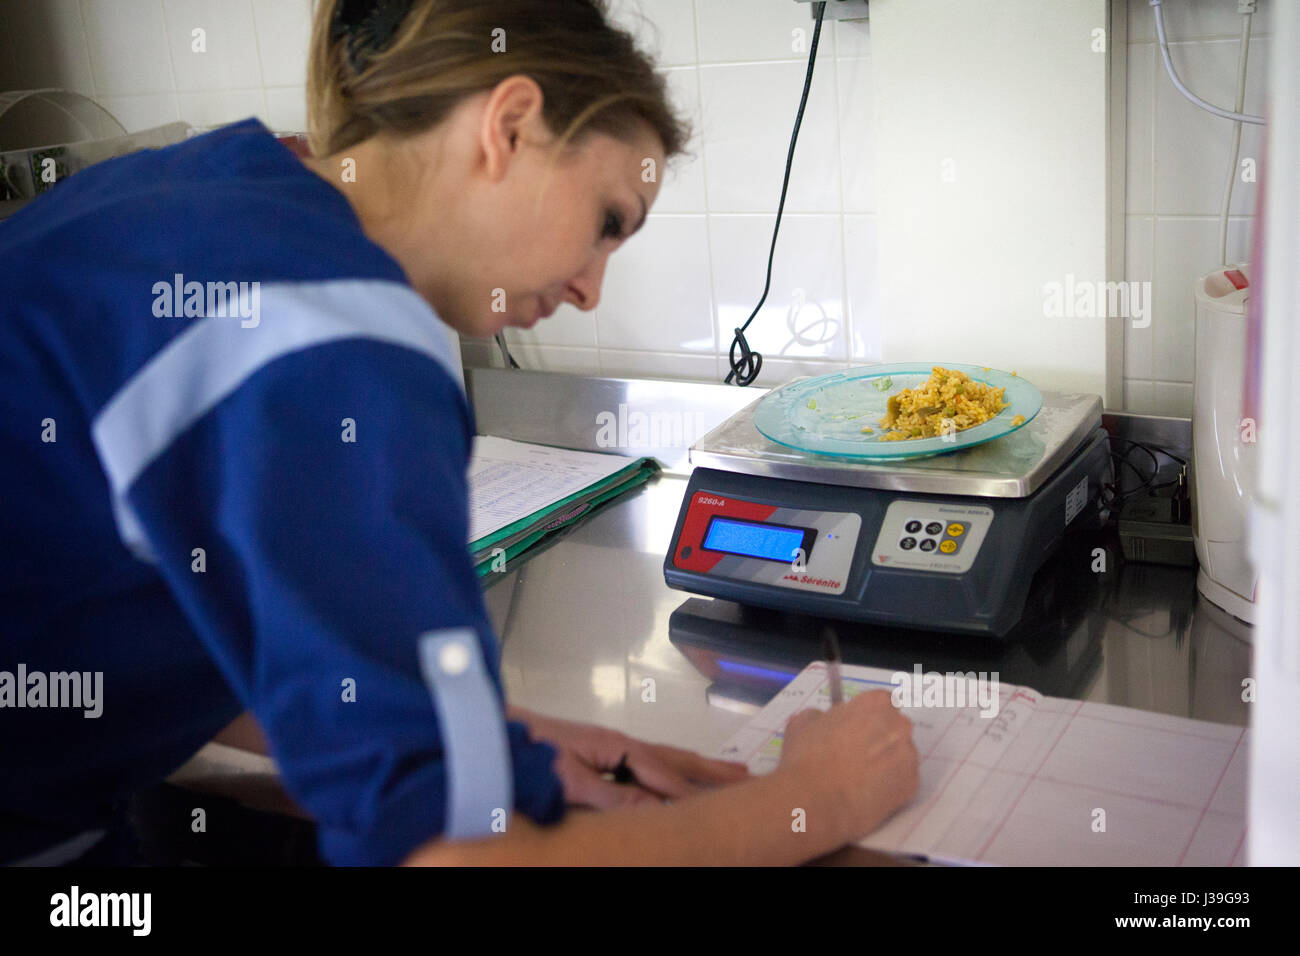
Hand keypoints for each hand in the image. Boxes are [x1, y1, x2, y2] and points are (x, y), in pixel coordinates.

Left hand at [507, 706, 749, 809]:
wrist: (498, 733)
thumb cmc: (531, 753)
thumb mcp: (573, 781)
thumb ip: (616, 796)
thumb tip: (659, 810)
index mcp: (619, 746)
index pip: (665, 774)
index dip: (692, 793)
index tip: (724, 806)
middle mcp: (622, 743)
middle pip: (677, 758)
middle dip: (712, 770)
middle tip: (750, 778)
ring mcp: (613, 746)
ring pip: (667, 758)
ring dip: (699, 767)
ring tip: (732, 774)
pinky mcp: (603, 753)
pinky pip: (650, 762)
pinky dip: (674, 769)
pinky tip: (679, 777)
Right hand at [777, 690, 919, 843]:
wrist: (815, 801)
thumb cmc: (808, 759)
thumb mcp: (802, 723)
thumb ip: (819, 715)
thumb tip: (821, 720)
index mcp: (876, 703)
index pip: (881, 703)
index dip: (866, 717)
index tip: (855, 728)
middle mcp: (899, 726)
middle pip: (894, 728)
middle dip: (878, 738)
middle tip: (854, 753)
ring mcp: (908, 757)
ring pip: (899, 756)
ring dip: (884, 763)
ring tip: (857, 777)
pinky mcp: (911, 786)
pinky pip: (901, 781)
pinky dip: (888, 786)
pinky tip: (865, 791)